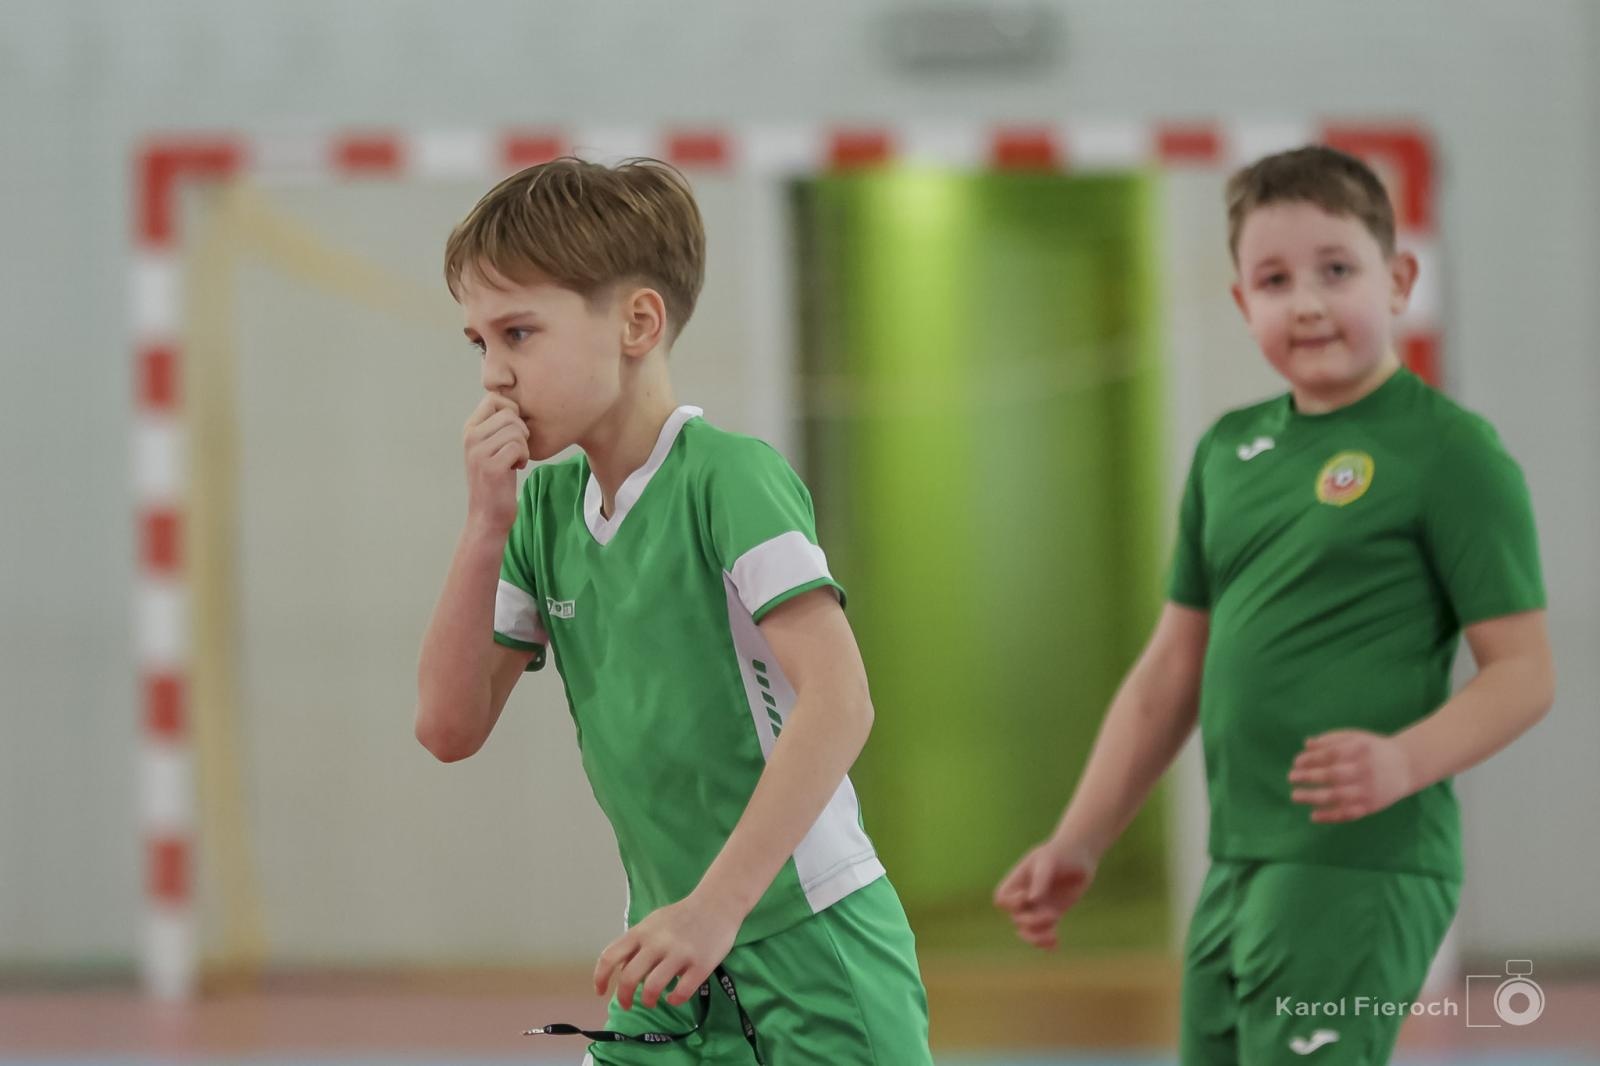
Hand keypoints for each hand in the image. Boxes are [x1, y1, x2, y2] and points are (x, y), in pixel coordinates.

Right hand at [463, 393, 528, 533]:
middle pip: (509, 414)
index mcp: (469, 429)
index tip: (512, 432)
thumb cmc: (496, 479)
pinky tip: (516, 468)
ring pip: (516, 430)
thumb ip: (495, 426)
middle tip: (517, 449)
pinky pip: (519, 447)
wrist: (488, 515)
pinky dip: (524, 457)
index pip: (494, 398)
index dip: (512, 411)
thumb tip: (512, 400)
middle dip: (521, 431)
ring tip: (515, 459)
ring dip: (524, 446)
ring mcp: (478, 452)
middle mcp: (470, 437)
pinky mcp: (491, 467)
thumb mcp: (490, 447)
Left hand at [592, 892, 740, 1010]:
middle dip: (624, 997)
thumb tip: (622, 971)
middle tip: (628, 1004)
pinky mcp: (700, 965)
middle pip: (629, 977)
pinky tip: (675, 997)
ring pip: (653, 987)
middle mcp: (657, 943)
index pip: (610, 956)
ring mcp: (679, 954)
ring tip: (652, 1001)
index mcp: (642, 932)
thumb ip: (637, 944)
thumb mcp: (653, 923)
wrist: (717, 904)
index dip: (600, 978)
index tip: (601, 991)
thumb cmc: (682, 916)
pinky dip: (674, 1000)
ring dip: (648, 1000)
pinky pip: (682, 992)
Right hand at [993, 837, 1098, 949]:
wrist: (1080, 855)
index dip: (1011, 904)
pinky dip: (1046, 942)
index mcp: (1018, 881)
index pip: (1002, 899)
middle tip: (1054, 915)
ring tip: (1053, 937)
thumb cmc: (1061, 853)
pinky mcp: (1053, 913)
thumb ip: (1040, 879)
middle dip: (1032, 921)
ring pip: (1027, 929)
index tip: (1027, 896)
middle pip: (1016, 918)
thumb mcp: (1049, 861)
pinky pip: (1044, 932)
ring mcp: (1039, 906)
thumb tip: (1032, 900)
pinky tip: (1055, 944)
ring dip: (1036, 937)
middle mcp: (1025, 895)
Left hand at [1289, 729, 1414, 822]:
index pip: (1331, 755)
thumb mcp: (1356, 738)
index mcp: (1360, 750)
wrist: (1406, 767)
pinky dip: (1330, 817)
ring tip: (1295, 795)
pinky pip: (1348, 814)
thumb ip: (1331, 740)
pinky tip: (1313, 816)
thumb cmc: (1373, 750)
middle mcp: (1365, 771)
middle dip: (1309, 777)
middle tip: (1291, 777)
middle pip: (1332, 775)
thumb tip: (1306, 745)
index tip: (1296, 762)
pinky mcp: (1371, 806)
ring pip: (1337, 796)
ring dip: (1313, 797)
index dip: (1311, 759)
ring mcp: (1368, 790)